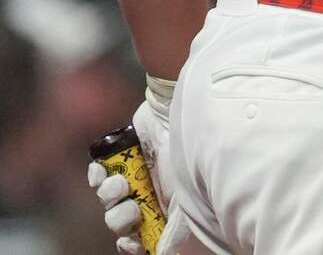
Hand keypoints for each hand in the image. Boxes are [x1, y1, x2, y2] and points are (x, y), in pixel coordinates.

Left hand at [87, 75, 174, 254]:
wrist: (176, 119)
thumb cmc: (188, 158)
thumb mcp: (186, 198)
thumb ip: (173, 229)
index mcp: (161, 207)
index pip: (139, 235)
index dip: (130, 243)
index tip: (128, 242)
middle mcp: (144, 194)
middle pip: (119, 221)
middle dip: (121, 218)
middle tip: (132, 207)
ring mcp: (130, 176)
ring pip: (106, 201)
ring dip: (109, 196)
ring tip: (120, 183)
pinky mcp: (117, 157)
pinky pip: (96, 175)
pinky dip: (97, 175)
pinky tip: (104, 171)